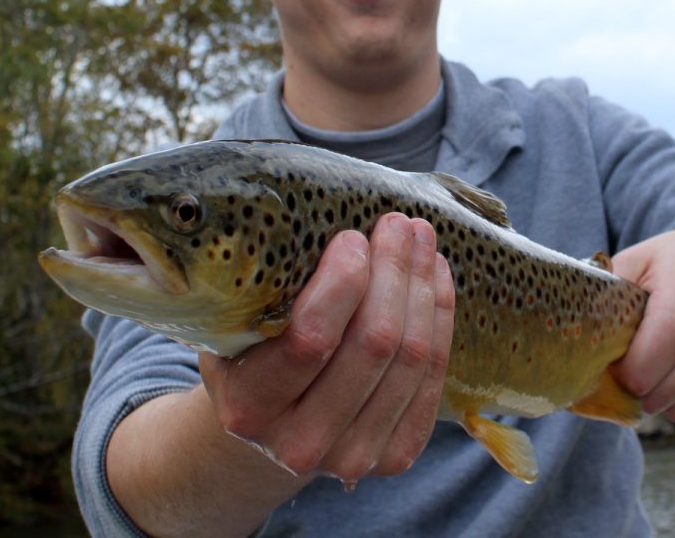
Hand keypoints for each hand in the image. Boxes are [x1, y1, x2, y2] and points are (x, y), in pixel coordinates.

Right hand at [198, 213, 455, 482]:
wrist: (269, 424)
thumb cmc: (249, 354)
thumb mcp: (235, 323)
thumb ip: (265, 289)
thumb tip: (323, 218)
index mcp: (249, 406)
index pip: (311, 339)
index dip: (344, 282)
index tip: (355, 236)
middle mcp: (299, 443)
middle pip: (373, 345)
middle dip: (393, 272)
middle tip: (399, 224)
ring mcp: (352, 457)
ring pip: (411, 358)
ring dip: (423, 288)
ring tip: (422, 241)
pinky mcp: (394, 457)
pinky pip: (433, 378)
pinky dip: (440, 319)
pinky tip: (435, 278)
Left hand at [610, 214, 674, 430]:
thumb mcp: (641, 259)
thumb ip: (605, 293)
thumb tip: (569, 328)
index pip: (638, 376)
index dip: (618, 373)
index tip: (616, 359)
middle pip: (659, 399)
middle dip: (639, 389)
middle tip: (635, 367)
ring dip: (664, 401)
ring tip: (659, 372)